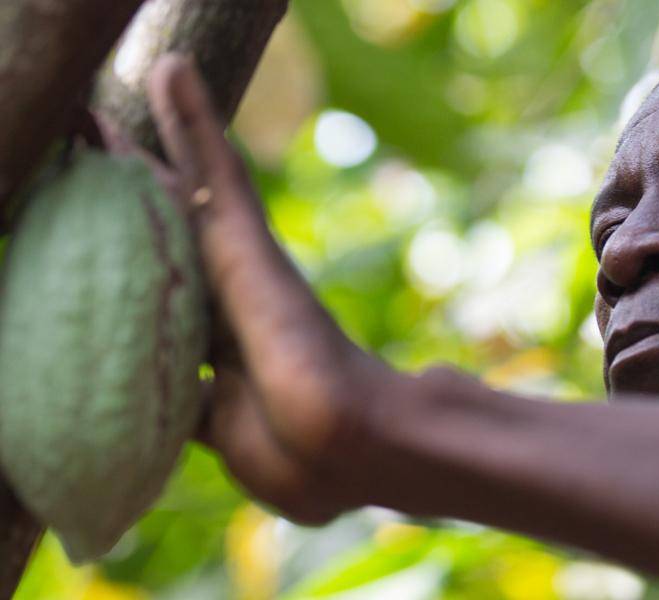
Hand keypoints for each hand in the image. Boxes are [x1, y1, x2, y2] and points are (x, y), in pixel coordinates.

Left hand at [145, 55, 385, 523]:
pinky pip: (211, 171)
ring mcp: (237, 260)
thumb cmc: (293, 455)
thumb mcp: (225, 431)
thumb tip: (182, 408)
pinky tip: (169, 74)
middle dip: (132, 186)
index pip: (165, 291)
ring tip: (134, 86)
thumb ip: (198, 410)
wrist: (343, 444)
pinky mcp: (244, 238)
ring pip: (185, 183)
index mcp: (217, 342)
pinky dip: (191, 120)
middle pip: (169, 226)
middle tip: (97, 140)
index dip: (136, 262)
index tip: (110, 238)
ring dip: (158, 131)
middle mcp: (225, 292)